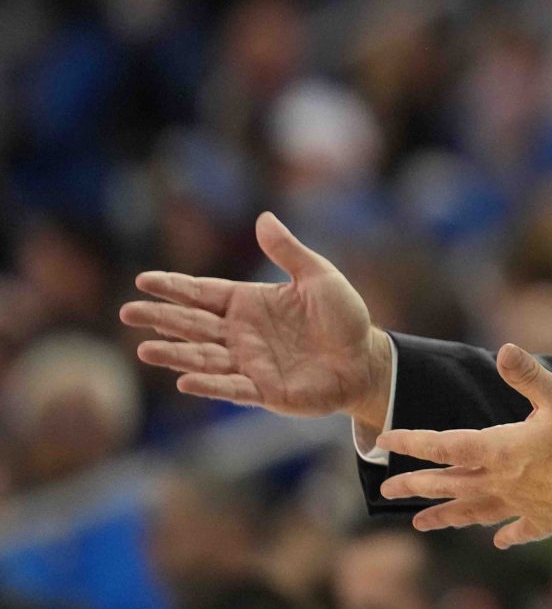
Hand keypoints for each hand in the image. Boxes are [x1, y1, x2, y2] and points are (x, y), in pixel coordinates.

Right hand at [121, 212, 389, 425]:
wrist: (367, 359)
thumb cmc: (344, 317)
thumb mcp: (319, 277)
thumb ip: (289, 251)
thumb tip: (263, 217)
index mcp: (249, 303)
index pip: (203, 293)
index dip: (175, 287)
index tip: (143, 281)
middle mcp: (241, 333)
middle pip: (193, 324)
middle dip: (161, 318)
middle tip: (128, 312)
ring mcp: (249, 363)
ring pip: (204, 357)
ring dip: (175, 355)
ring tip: (145, 350)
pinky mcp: (263, 391)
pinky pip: (231, 387)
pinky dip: (209, 384)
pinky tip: (184, 381)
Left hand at [376, 343, 551, 547]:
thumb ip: (529, 375)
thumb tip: (503, 349)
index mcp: (501, 450)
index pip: (444, 446)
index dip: (412, 441)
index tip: (383, 440)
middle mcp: (503, 482)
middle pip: (449, 485)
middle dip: (415, 486)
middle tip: (386, 489)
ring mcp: (522, 506)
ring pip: (474, 513)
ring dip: (445, 517)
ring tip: (420, 524)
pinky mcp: (545, 521)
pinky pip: (520, 530)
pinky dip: (507, 536)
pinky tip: (499, 542)